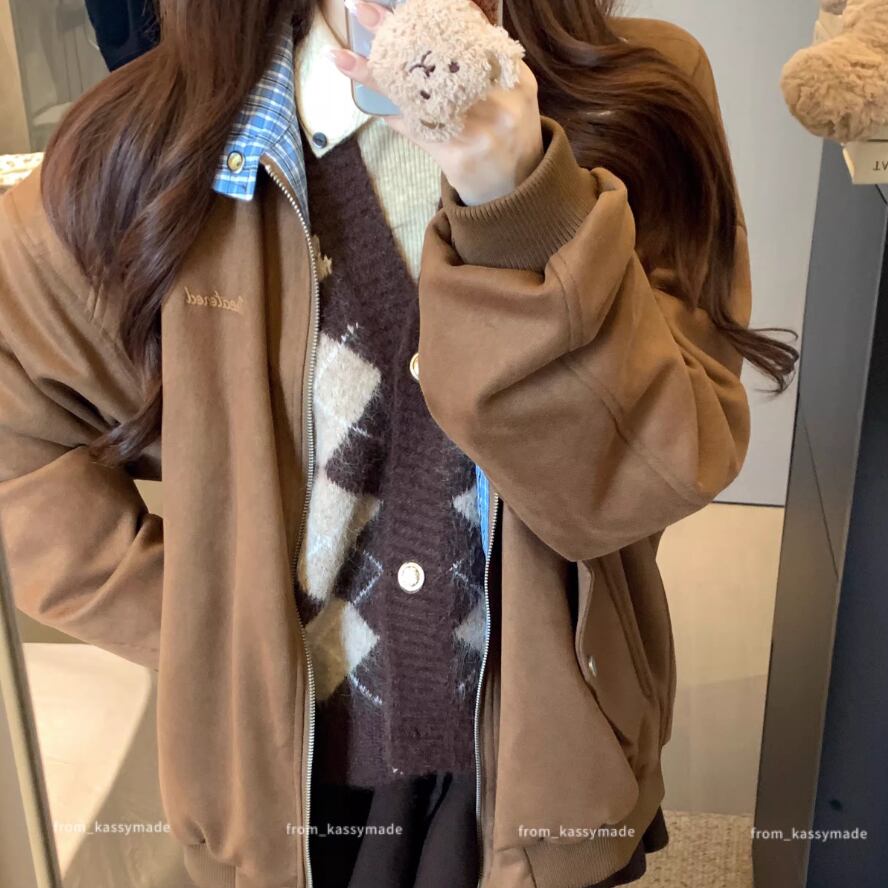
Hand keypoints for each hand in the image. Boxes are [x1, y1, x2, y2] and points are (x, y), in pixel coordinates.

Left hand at [330, 0, 544, 205]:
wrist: (516, 191)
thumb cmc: (507, 134)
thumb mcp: (511, 94)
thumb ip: (483, 64)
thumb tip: (429, 31)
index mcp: (515, 77)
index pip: (470, 35)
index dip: (432, 13)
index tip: (404, 0)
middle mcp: (500, 102)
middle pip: (439, 60)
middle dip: (397, 35)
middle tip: (364, 10)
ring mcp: (480, 132)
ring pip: (419, 95)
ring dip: (377, 76)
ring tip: (344, 58)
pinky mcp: (459, 158)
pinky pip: (418, 130)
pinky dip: (394, 116)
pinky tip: (373, 106)